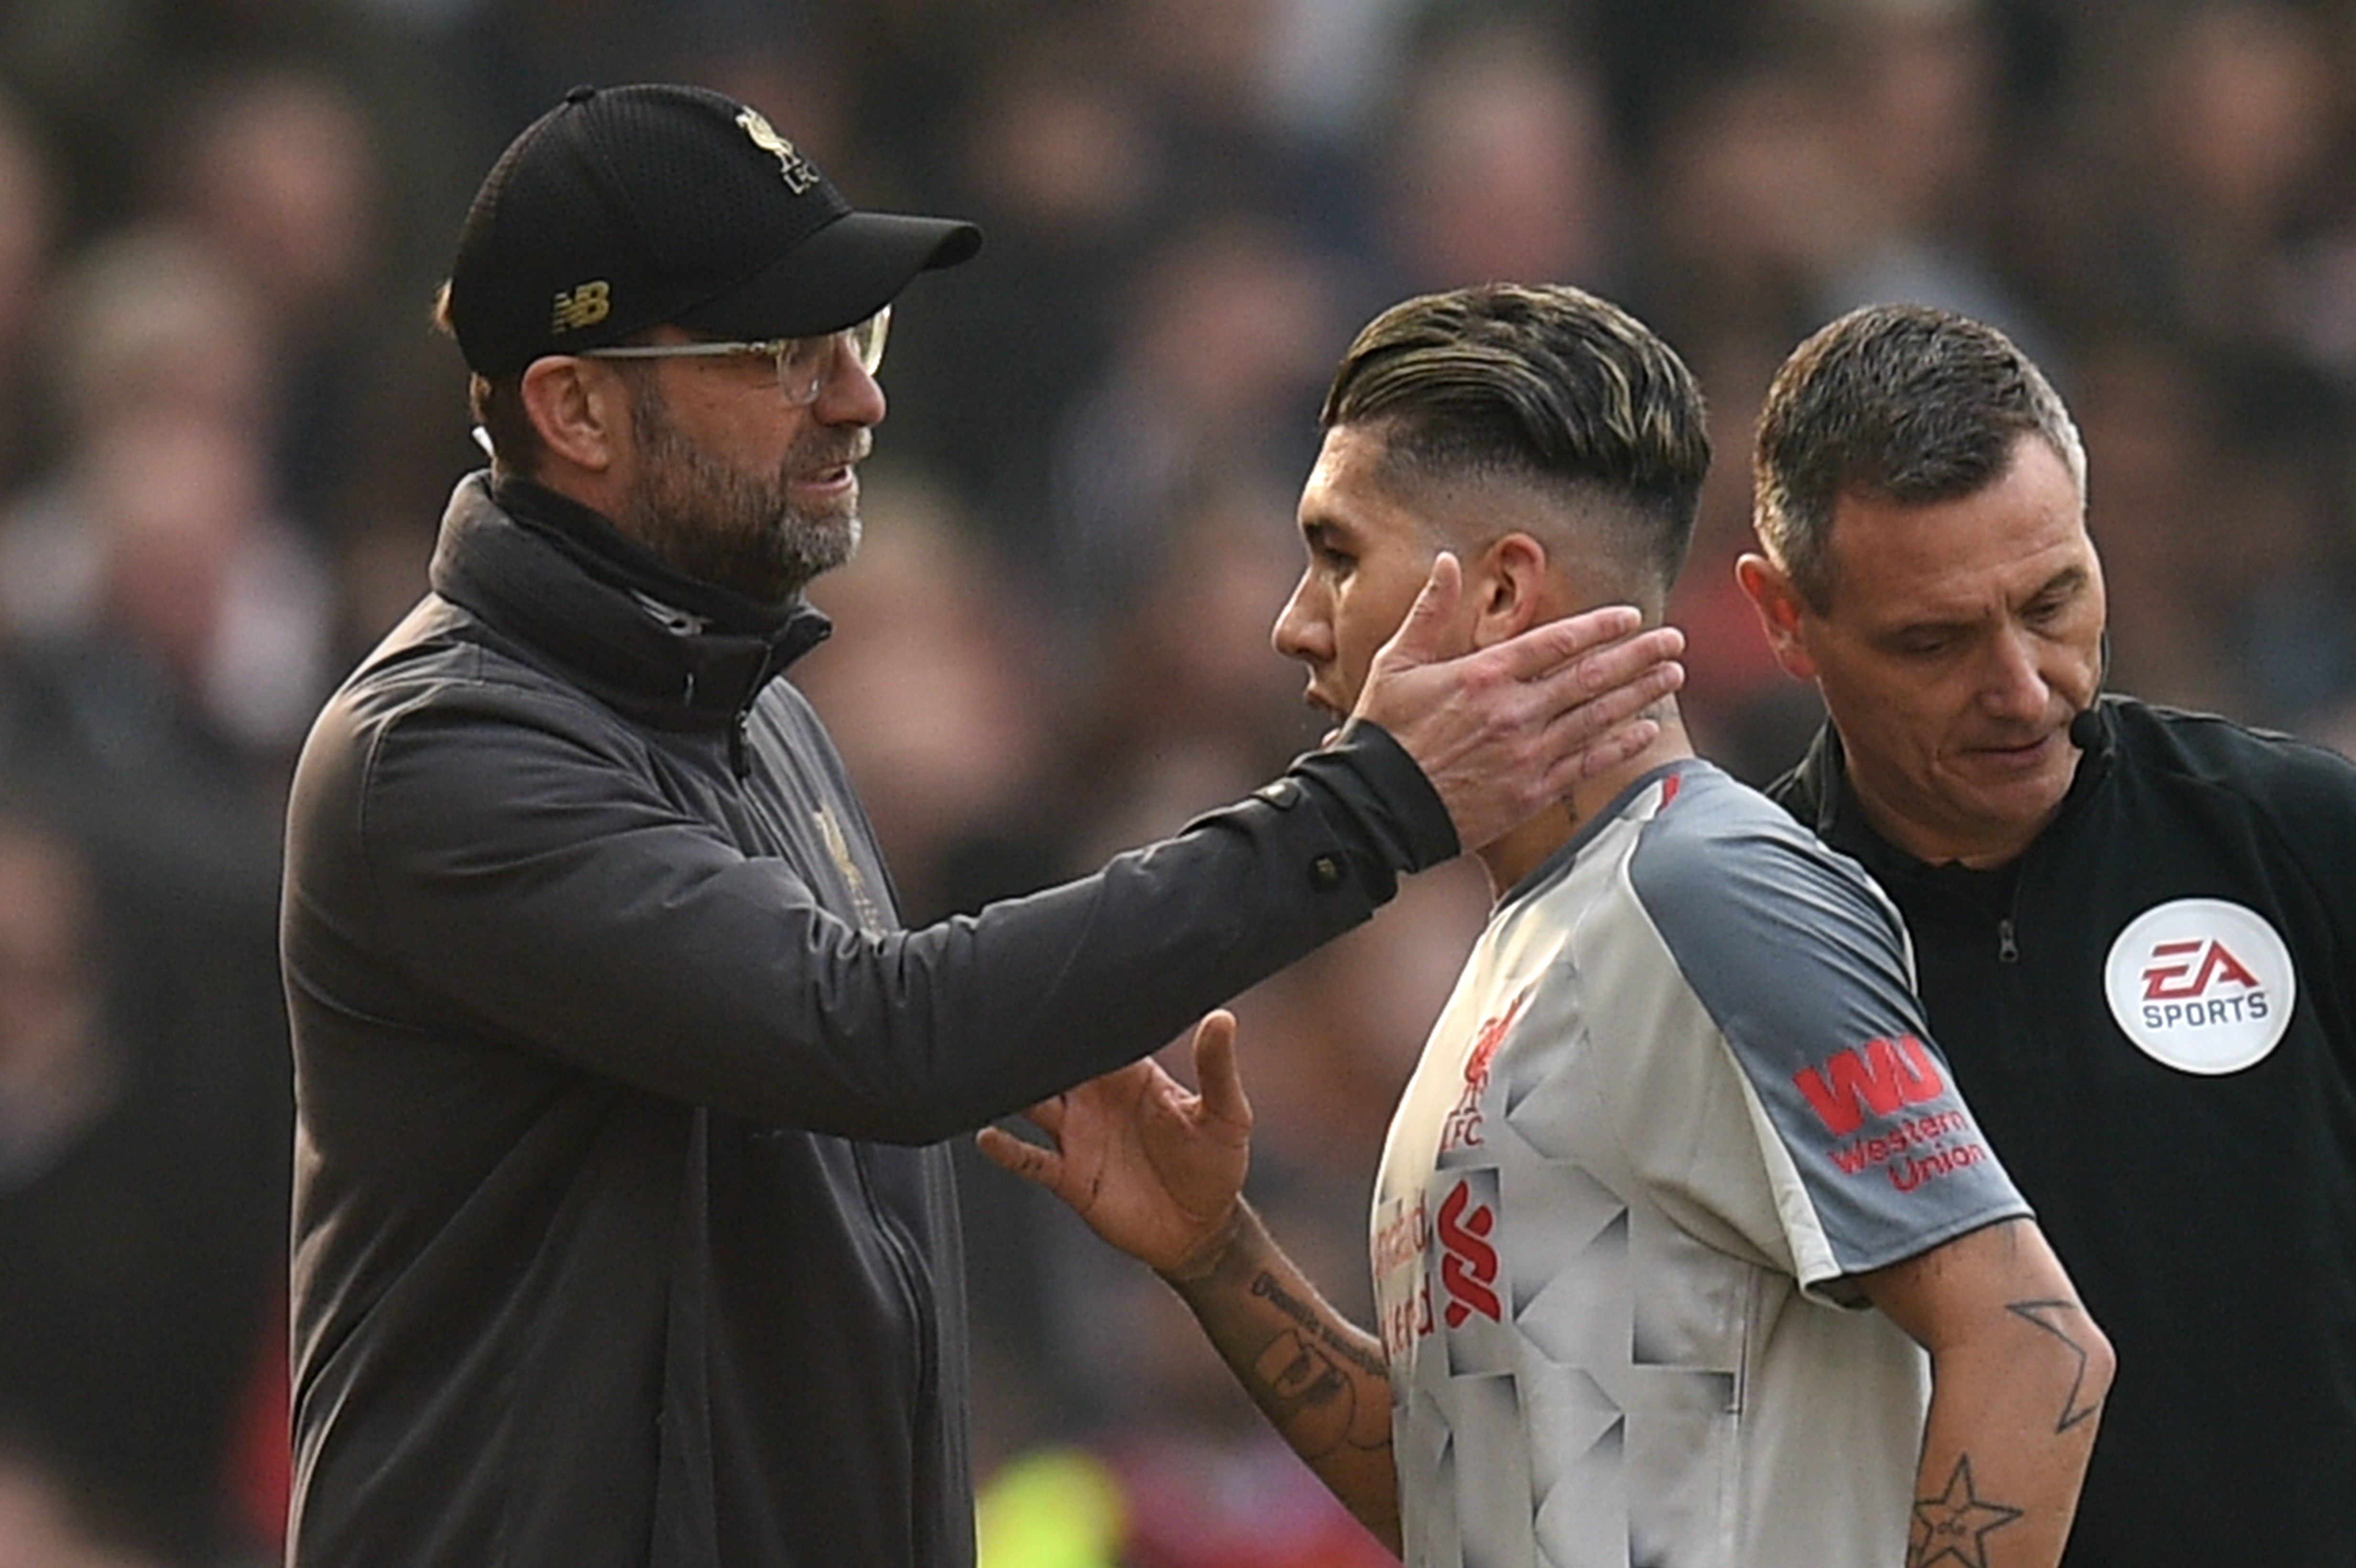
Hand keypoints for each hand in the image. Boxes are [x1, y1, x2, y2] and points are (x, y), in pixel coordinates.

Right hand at [976, 1010, 1252, 1279]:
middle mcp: (1095, 1098)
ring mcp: (1078, 1136)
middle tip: (1004, 1017)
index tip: (1055, 987)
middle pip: (1054, 1064)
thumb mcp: (1226, 1113)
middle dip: (1033, 1044)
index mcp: (1130, 1074)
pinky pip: (1029, 1159)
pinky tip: (987, 1135)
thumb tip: (1222, 1017)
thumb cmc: (1217, 1163)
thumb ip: (1217, 1069)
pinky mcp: (1069, 1176)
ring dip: (1011, 1088)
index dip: (1077, 1014)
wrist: (1203, 1228)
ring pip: (1032, 1102)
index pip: (1096, 1035)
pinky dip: (1006, 1149)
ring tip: (986, 1068)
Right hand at [1352, 553, 1685, 851]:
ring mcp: (1527, 753)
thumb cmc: (1384, 733)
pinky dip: (1620, 745)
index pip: (1558, 641)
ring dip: (1641, 693)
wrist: (1377, 808)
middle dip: (1639, 655)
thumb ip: (1429, 610)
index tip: (1631, 616)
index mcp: (1485, 674)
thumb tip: (1446, 561)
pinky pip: (1586, 762)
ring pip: (1599, 716)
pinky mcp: (1531, 792)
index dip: (1601, 626)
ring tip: (1672, 676)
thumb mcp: (1396, 662)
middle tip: (1674, 640)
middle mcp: (1515, 711)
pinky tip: (1646, 730)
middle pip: (1592, 676)